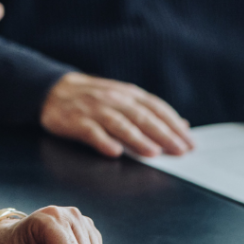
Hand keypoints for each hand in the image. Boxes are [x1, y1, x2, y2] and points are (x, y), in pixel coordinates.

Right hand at [40, 72, 193, 157]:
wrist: (53, 90)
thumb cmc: (95, 98)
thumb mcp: (124, 98)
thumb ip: (151, 111)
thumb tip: (182, 125)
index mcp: (127, 93)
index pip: (155, 108)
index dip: (173, 124)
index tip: (190, 142)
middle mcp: (113, 99)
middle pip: (141, 116)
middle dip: (162, 134)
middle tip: (180, 151)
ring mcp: (94, 109)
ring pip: (118, 124)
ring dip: (137, 138)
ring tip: (154, 153)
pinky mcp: (75, 121)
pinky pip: (90, 132)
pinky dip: (103, 141)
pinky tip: (114, 152)